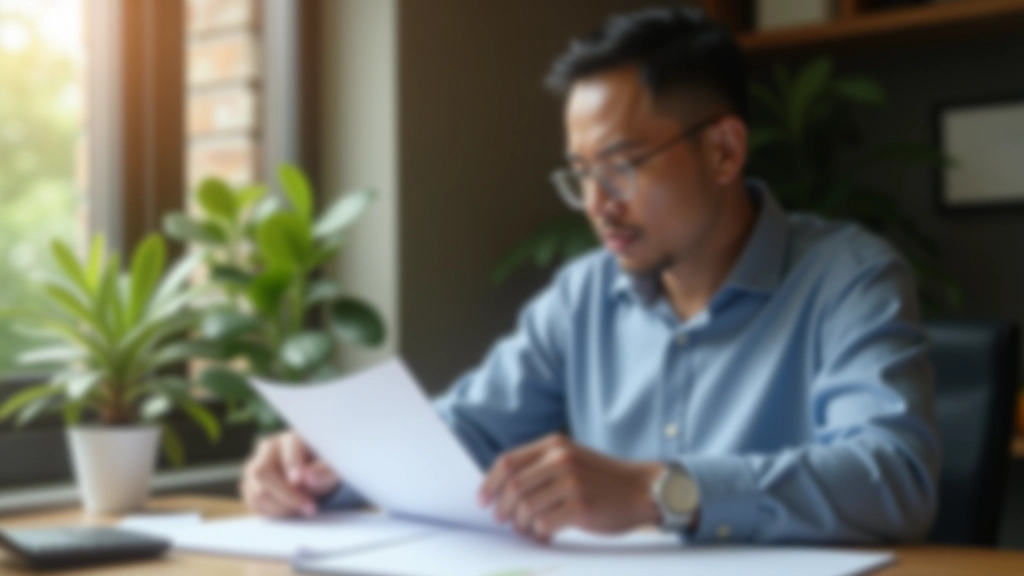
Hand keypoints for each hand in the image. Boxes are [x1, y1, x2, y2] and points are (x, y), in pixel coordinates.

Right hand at [240, 430, 340, 517]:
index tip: (300, 481)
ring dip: (282, 507)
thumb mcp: (333, 470)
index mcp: (290, 439)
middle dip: (286, 495)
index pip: (286, 450)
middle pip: (262, 473)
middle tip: (310, 508)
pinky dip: (274, 512)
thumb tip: (307, 478)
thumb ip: (323, 473)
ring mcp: (255, 467)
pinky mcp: (251, 486)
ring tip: (304, 508)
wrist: (316, 479)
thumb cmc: (325, 470)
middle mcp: (268, 450)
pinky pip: (254, 504)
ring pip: (257, 492)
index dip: (292, 466)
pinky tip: (291, 509)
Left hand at [478, 433, 662, 542]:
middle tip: (503, 521)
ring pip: (526, 508)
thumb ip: (541, 466)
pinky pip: (544, 525)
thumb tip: (501, 491)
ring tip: (528, 530)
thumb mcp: (571, 459)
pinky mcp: (581, 507)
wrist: (643, 490)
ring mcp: (571, 482)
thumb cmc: (602, 479)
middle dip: (502, 508)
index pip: (507, 462)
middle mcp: (561, 459)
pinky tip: (545, 536)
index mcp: (555, 445)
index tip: (482, 501)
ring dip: (521, 525)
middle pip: (513, 486)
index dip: (489, 483)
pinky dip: (539, 534)